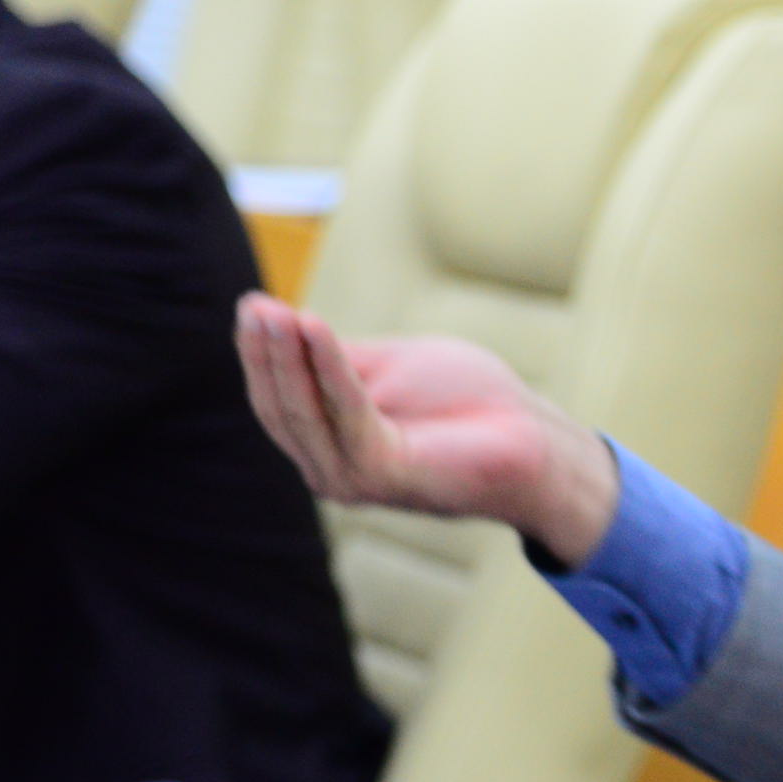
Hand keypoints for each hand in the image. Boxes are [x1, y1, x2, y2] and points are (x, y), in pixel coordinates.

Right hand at [235, 292, 620, 566]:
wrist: (531, 438)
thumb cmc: (469, 402)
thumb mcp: (390, 367)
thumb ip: (339, 359)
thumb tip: (288, 326)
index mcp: (330, 443)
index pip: (279, 396)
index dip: (261, 351)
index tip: (251, 305)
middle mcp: (332, 468)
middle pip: (281, 405)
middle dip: (265, 351)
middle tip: (252, 304)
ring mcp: (354, 477)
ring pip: (304, 412)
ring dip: (286, 357)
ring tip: (274, 312)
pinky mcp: (384, 474)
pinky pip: (347, 413)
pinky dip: (329, 368)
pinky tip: (313, 328)